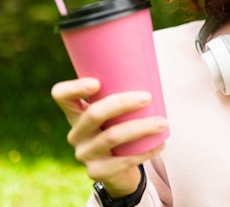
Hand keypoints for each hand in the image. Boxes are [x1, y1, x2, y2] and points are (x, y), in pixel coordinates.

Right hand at [51, 78, 166, 196]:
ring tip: (163, 122)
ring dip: (141, 127)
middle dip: (122, 103)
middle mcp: (76, 133)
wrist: (119, 169)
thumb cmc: (121, 128)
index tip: (97, 82)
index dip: (74, 88)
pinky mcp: (98, 172)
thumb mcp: (117, 111)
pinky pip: (124, 160)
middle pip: (93, 114)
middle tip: (147, 97)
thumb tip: (151, 60)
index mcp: (76, 113)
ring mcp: (85, 154)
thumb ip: (124, 91)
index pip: (62, 96)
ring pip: (112, 137)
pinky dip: (146, 150)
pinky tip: (161, 143)